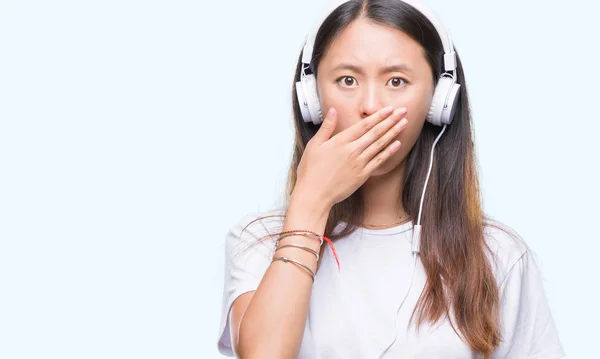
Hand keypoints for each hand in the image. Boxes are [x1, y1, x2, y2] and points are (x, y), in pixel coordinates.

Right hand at [293, 106, 408, 207]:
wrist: (314, 195)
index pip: (363, 125)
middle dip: (390, 120)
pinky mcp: (362, 175)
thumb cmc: (310, 171)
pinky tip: (397, 144)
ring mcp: (359, 163)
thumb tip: (333, 110)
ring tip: (404, 123)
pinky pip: (379, 161)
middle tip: (403, 111)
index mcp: (340, 142)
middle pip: (375, 132)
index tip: (389, 108)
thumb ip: (326, 127)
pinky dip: (389, 152)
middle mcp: (352, 151)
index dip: (378, 116)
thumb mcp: (314, 145)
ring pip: (380, 145)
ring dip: (393, 133)